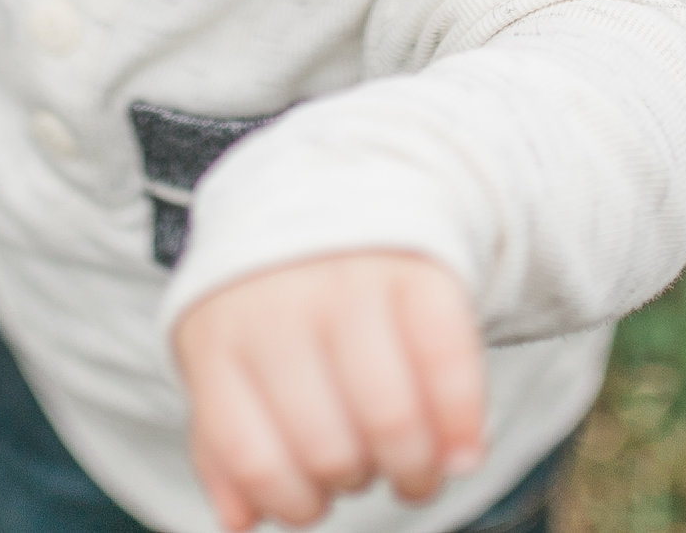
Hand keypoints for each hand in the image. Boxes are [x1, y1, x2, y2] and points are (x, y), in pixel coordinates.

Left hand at [172, 251, 484, 529]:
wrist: (333, 187)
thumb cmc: (273, 304)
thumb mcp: (226, 356)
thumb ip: (223, 440)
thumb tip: (239, 522)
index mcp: (219, 335)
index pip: (253, 454)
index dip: (293, 502)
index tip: (316, 505)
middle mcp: (281, 304)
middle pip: (328, 446)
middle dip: (357, 482)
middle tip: (370, 473)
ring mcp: (351, 283)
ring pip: (391, 418)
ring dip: (415, 471)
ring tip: (417, 474)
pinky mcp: (418, 269)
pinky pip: (450, 366)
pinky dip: (465, 425)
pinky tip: (465, 452)